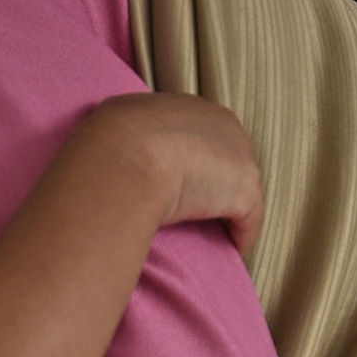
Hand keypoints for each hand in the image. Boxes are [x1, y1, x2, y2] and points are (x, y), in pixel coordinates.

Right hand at [87, 91, 263, 255]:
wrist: (124, 159)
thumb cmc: (108, 145)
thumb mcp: (112, 122)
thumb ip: (127, 131)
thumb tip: (111, 141)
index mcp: (186, 105)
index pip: (198, 134)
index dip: (191, 161)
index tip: (180, 185)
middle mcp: (218, 120)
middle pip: (227, 156)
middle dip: (217, 181)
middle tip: (200, 212)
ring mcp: (237, 153)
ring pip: (239, 185)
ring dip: (229, 209)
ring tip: (217, 233)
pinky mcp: (245, 189)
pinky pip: (248, 218)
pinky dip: (241, 235)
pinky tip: (231, 250)